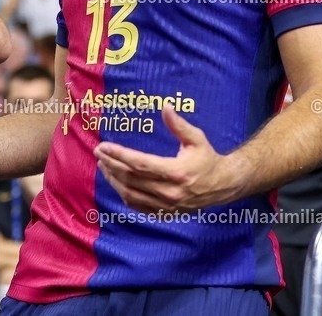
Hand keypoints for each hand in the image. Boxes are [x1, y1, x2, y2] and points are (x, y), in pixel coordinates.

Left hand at [93, 106, 245, 212]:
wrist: (222, 185)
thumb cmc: (207, 159)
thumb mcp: (196, 139)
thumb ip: (179, 125)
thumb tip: (165, 107)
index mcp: (176, 172)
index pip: (139, 163)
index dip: (118, 155)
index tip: (103, 146)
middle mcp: (169, 191)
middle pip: (130, 178)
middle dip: (111, 164)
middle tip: (99, 153)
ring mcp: (165, 205)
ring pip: (130, 194)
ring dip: (113, 180)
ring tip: (104, 166)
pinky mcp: (164, 213)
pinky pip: (137, 206)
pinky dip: (123, 194)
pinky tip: (117, 182)